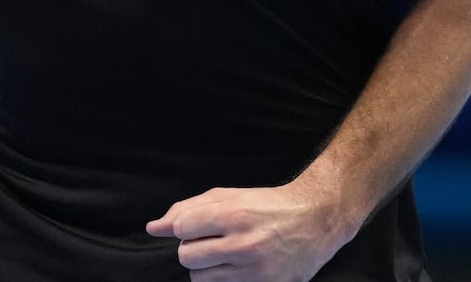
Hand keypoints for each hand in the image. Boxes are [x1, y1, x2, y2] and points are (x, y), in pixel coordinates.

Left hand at [145, 181, 356, 281]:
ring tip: (225, 254)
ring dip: (206, 268)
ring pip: (201, 279)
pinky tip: (237, 268)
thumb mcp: (228, 196)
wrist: (316, 220)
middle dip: (193, 249)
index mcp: (234, 214)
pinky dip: (223, 280)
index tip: (198, 227)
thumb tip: (154, 227)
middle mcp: (243, 243)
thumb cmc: (267, 205)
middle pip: (187, 257)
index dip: (185, 228)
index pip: (183, 228)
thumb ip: (188, 209)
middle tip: (212, 241)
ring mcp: (254, 270)